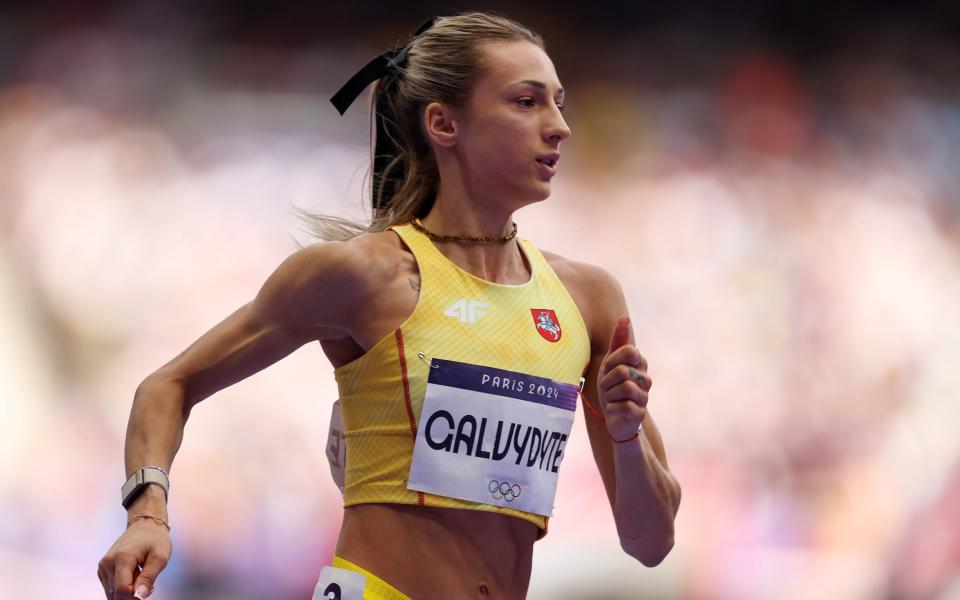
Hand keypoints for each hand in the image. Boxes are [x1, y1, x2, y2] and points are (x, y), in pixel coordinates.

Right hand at [97, 520, 171, 598]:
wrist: (145, 525)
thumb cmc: (155, 539)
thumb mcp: (160, 558)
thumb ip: (149, 579)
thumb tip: (139, 597)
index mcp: (121, 558)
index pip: (122, 590)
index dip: (136, 595)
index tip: (149, 587)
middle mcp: (107, 563)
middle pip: (116, 593)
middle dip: (133, 593)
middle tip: (147, 580)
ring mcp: (103, 566)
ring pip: (113, 593)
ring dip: (128, 590)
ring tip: (141, 574)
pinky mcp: (102, 570)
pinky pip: (111, 588)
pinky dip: (123, 586)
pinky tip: (134, 575)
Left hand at [597, 315, 651, 441]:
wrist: (614, 417)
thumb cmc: (611, 387)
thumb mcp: (611, 362)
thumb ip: (618, 341)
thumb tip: (625, 317)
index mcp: (640, 365)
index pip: (629, 351)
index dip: (612, 360)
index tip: (608, 369)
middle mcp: (646, 379)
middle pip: (622, 370)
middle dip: (607, 380)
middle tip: (607, 388)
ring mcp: (645, 396)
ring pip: (623, 387)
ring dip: (609, 395)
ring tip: (611, 399)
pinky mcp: (640, 413)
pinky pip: (623, 405)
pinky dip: (612, 408)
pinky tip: (614, 410)